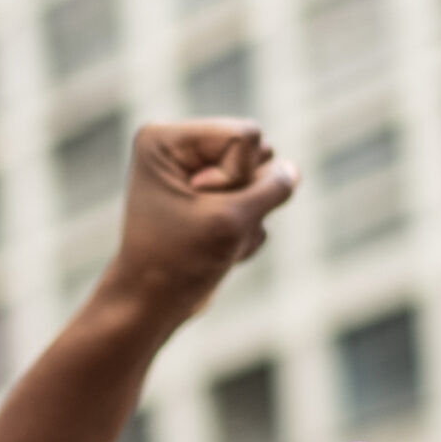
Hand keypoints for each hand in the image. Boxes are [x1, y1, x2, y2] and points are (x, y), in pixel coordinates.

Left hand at [97, 120, 298, 328]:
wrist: (150, 306)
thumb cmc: (177, 262)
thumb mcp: (232, 221)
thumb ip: (273, 188)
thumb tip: (290, 171)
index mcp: (166, 139)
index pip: (246, 135)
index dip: (236, 177)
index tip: (195, 203)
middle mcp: (180, 149)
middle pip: (258, 152)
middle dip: (244, 196)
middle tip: (203, 223)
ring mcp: (200, 175)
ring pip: (263, 181)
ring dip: (249, 217)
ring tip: (211, 238)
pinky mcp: (214, 201)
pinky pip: (256, 206)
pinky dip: (243, 233)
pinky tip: (215, 249)